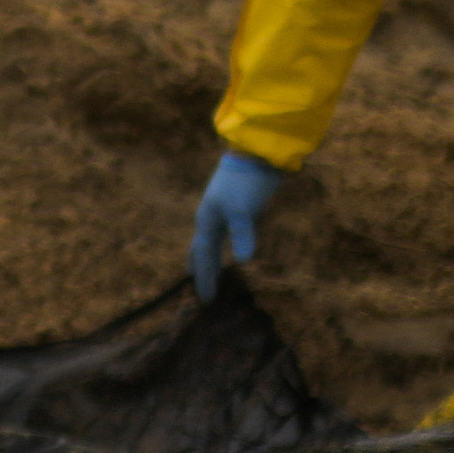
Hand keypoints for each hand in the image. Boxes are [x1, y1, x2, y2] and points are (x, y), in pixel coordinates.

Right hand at [190, 149, 285, 298]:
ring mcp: (221, 211)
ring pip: (210, 240)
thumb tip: (244, 261)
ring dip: (208, 257)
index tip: (207, 301)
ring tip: (204, 269)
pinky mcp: (234, 206)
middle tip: (200, 289)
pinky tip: (228, 245)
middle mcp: (210, 218)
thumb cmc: (245, 182)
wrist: (254, 151)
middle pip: (201, 250)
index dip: (205, 279)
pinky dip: (221, 245)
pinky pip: (222, 233)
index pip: (203, 257)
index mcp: (207, 222)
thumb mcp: (244, 210)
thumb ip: (243, 235)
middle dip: (200, 270)